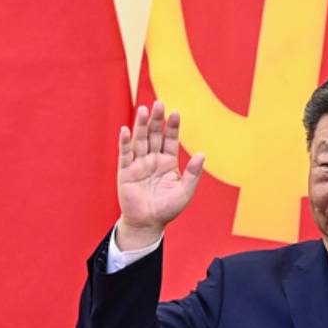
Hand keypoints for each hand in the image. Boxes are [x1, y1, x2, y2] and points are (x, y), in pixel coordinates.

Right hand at [115, 101, 204, 250]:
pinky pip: (125, 154)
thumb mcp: (184, 191)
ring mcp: (138, 164)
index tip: (176, 112)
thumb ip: (193, 173)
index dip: (172, 126)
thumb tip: (202, 154)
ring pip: (140, 140)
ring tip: (145, 110)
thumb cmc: (167, 208)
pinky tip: (126, 129)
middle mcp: (153, 159)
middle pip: (155, 135)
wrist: (148, 223)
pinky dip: (125, 142)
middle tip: (160, 104)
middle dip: (157, 120)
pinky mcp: (125, 171)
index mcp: (168, 162)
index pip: (170, 140)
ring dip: (142, 126)